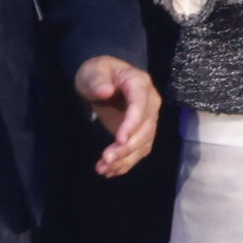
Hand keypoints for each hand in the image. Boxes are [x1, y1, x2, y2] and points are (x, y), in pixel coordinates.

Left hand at [77, 54, 160, 176]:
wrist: (103, 80)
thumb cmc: (97, 73)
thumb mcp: (93, 72)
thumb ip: (97, 80)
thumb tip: (105, 91)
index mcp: (139, 84)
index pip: (141, 105)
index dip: (133, 123)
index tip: (119, 140)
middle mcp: (150, 103)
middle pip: (146, 128)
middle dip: (127, 147)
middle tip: (105, 159)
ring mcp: (148, 119)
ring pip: (144, 143)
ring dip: (126, 159)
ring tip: (103, 169)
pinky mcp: (141, 132)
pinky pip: (139, 150)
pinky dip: (126, 163)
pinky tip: (110, 171)